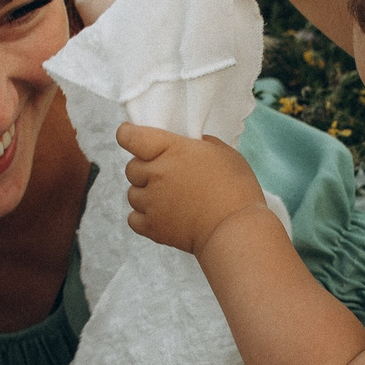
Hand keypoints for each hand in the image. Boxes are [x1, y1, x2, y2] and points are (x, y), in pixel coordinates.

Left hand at [117, 124, 266, 255]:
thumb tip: (192, 145)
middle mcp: (157, 174)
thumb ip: (203, 145)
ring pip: (132, 194)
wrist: (235, 230)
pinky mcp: (152, 227)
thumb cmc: (236, 189)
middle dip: (145, 169)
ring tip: (169, 200)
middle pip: (131, 168)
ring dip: (145, 194)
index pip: (131, 137)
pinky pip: (133, 218)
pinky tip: (162, 216)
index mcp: (173, 150)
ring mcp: (152, 202)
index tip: (132, 137)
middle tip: (167, 176)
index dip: (128, 134)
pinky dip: (143, 217)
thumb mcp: (224, 154)